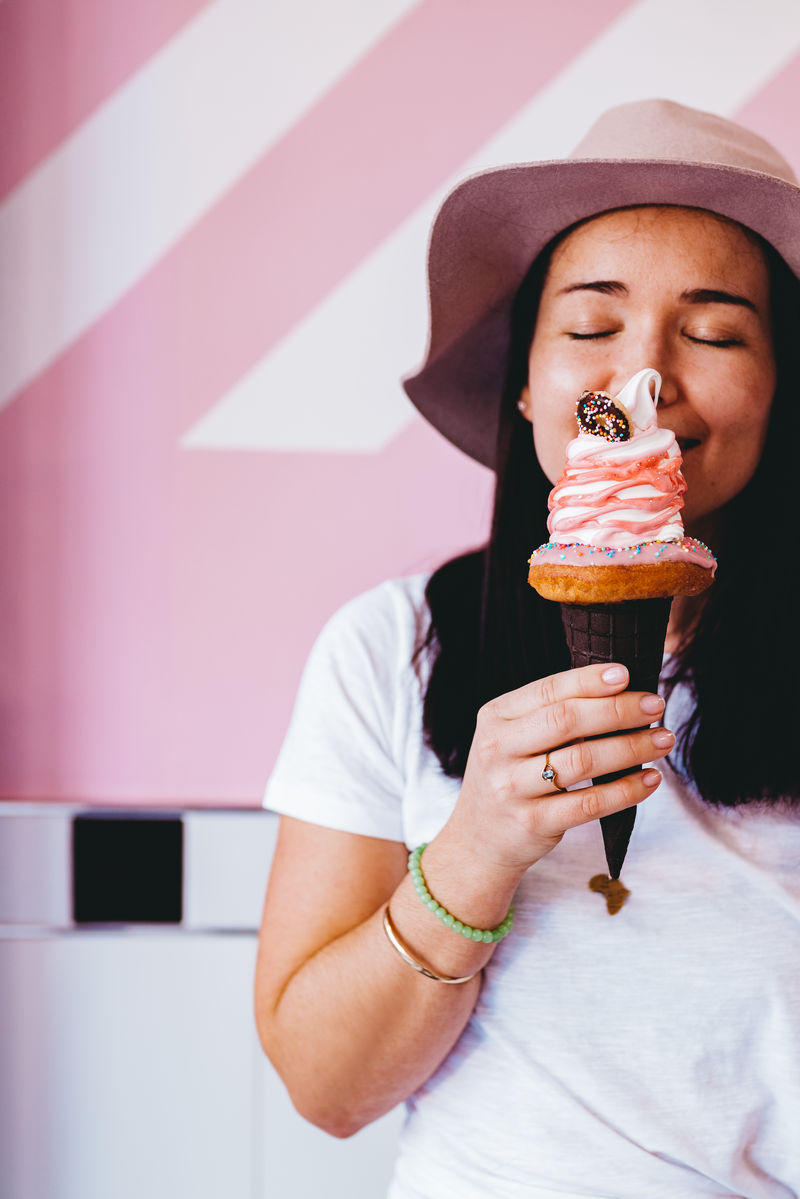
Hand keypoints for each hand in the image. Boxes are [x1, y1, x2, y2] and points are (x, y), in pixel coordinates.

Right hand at [451, 663, 671, 875]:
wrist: (478, 839)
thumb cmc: (510, 777)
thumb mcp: (513, 737)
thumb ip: (551, 715)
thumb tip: (620, 691)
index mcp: (496, 717)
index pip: (548, 690)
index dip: (589, 681)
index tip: (627, 674)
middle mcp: (498, 749)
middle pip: (566, 721)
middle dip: (618, 710)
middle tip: (655, 706)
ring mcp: (512, 788)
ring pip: (582, 761)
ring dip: (630, 747)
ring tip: (662, 740)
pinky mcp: (533, 822)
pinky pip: (589, 803)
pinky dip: (625, 790)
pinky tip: (649, 779)